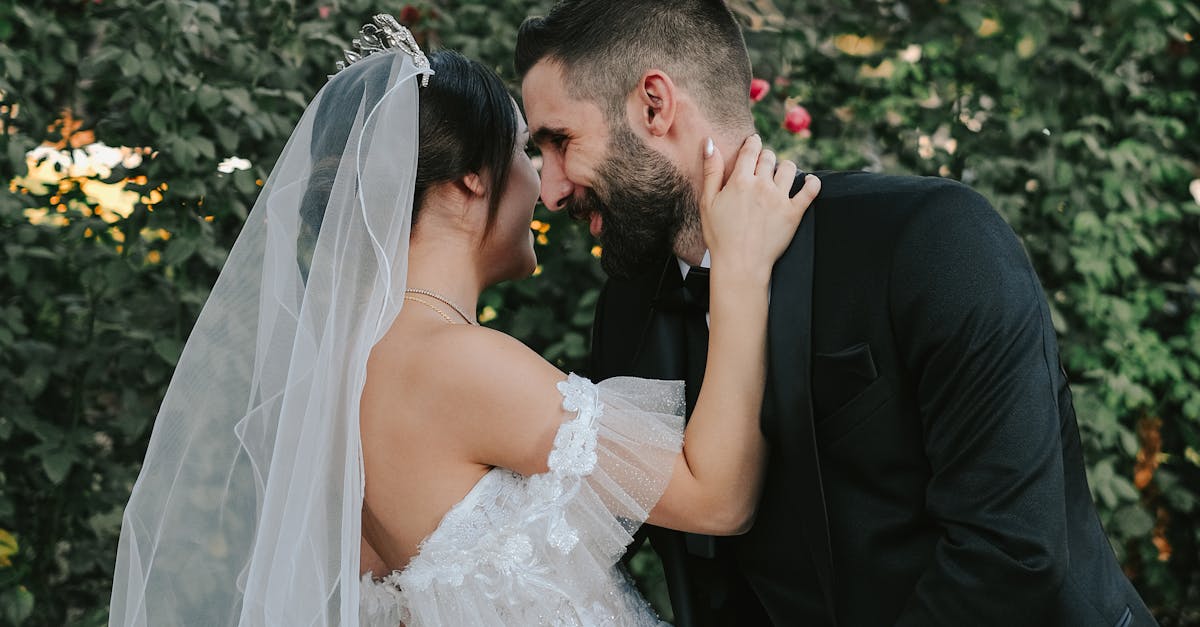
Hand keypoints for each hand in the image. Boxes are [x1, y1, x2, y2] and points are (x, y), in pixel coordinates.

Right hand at [700, 134, 819, 280]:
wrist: (740, 264)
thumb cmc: (720, 237)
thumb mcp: (707, 202)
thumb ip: (711, 171)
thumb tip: (709, 143)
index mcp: (740, 181)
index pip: (751, 150)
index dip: (753, 143)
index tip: (754, 142)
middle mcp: (762, 185)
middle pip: (769, 157)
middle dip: (766, 157)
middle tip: (763, 165)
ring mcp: (780, 198)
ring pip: (789, 168)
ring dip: (785, 168)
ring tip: (780, 175)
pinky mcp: (794, 213)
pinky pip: (810, 190)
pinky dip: (812, 182)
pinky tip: (809, 181)